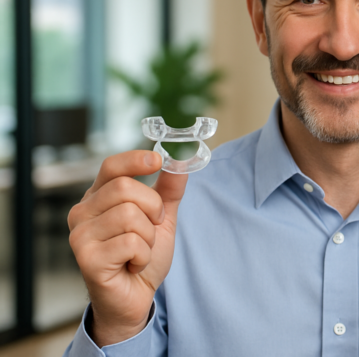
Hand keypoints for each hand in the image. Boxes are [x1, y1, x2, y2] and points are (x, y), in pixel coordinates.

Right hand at [68, 151, 187, 346]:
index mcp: (98, 197)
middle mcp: (82, 212)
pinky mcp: (86, 258)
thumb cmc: (141, 255)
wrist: (135, 297)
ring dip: (148, 236)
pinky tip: (133, 264)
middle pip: (126, 188)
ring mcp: (80, 235)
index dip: (135, 159)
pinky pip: (131, 243)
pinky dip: (143, 255)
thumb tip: (181, 160)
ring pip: (130, 216)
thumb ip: (168, 189)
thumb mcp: (161, 218)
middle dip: (153, 208)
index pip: (111, 167)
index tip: (157, 160)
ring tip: (140, 250)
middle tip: (152, 228)